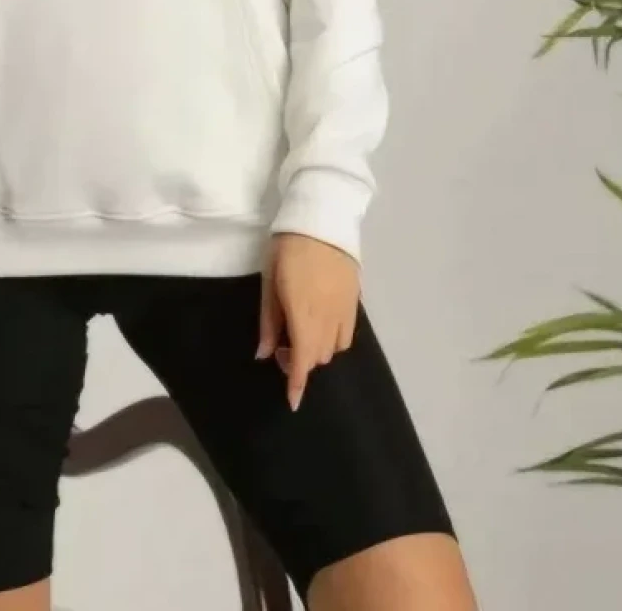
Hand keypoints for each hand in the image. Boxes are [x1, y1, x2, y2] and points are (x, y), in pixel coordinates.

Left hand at [257, 232, 360, 410]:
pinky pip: (347, 334)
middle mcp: (328, 318)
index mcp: (304, 314)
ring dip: (316, 350)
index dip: (297, 384)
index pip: (302, 360)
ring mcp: (346, 310)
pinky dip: (333, 339)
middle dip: (300, 361)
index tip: (292, 402)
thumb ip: (269, 321)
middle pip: (317, 357)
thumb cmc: (288, 249)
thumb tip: (265, 354)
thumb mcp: (269, 282)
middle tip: (281, 345)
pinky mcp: (356, 300)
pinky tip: (320, 324)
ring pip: (334, 348)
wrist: (322, 219)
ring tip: (301, 332)